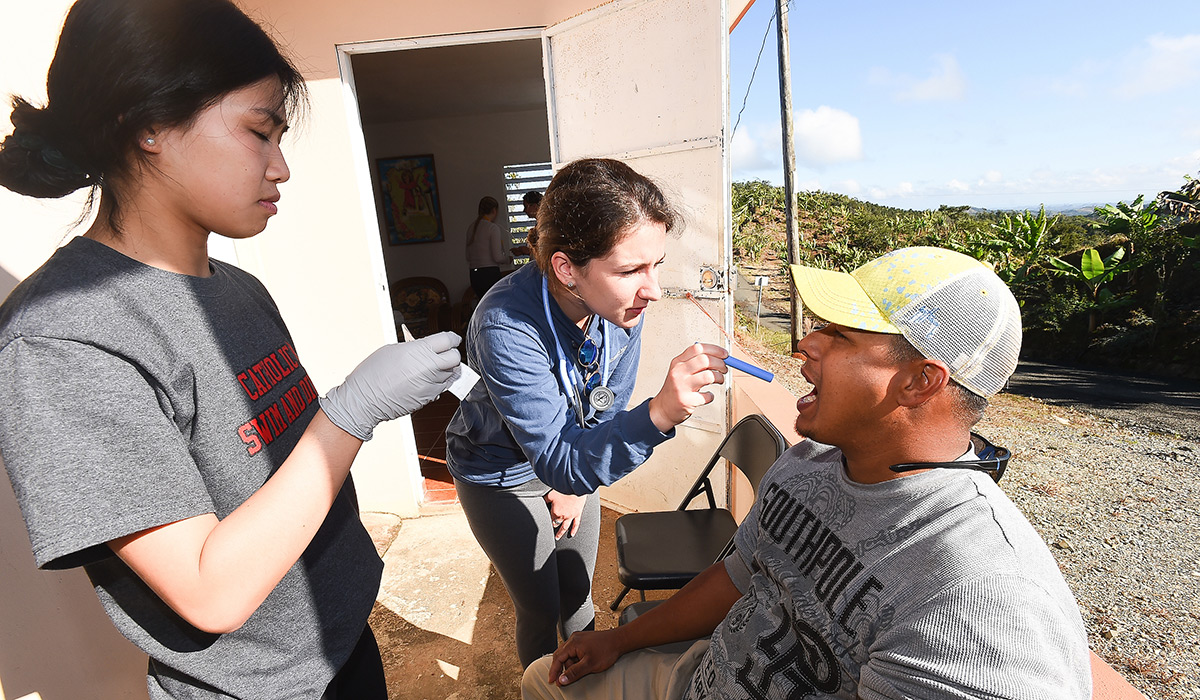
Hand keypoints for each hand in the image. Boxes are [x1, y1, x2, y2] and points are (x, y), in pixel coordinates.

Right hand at [321, 331, 461, 440]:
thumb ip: (415, 348)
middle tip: (445, 354)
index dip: (452, 339)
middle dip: (452, 354)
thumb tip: (427, 348)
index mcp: (419, 350)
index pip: (448, 340)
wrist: (364, 400)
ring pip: (450, 374)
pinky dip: (438, 383)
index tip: (452, 340)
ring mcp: (430, 384)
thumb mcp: (392, 350)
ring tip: (430, 368)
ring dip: (445, 370)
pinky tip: (425, 381)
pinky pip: (441, 388)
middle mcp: (429, 367)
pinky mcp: (429, 398)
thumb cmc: (373, 373)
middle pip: (455, 358)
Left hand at [544, 490, 586, 539]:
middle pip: (556, 524)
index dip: (548, 520)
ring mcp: (571, 516)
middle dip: (553, 526)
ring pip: (565, 527)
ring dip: (560, 533)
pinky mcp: (578, 514)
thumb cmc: (564, 489)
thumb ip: (545, 499)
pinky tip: (572, 534)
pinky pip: (576, 524)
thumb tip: (541, 502)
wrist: (576, 486)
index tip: (546, 522)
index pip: (550, 519)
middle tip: (550, 529)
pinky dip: (574, 530)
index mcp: (555, 512)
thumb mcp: (551, 494)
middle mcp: (563, 516)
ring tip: (557, 537)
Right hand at [548, 629, 624, 686]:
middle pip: (561, 656)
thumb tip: (561, 680)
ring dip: (570, 665)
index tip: (552, 681)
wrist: (619, 641)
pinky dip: (575, 660)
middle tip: (560, 680)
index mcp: (573, 642)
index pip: (558, 658)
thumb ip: (574, 672)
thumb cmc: (606, 650)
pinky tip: (582, 665)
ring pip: (568, 655)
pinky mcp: (584, 641)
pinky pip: (574, 652)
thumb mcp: (590, 665)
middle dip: (560, 668)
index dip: (554, 671)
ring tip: (581, 670)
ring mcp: (579, 639)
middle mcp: (574, 639)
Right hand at [648, 342, 727, 431]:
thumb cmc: (675, 389)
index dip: (715, 349)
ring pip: (709, 376)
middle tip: (724, 368)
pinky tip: (706, 395)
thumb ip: (696, 362)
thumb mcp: (681, 371)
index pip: (698, 348)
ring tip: (719, 380)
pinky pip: (707, 396)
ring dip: (719, 378)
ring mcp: (682, 386)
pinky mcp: (686, 400)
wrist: (663, 408)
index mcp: (678, 362)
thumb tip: (719, 357)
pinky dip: (711, 396)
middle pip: (705, 360)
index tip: (724, 354)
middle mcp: (679, 372)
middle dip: (720, 363)